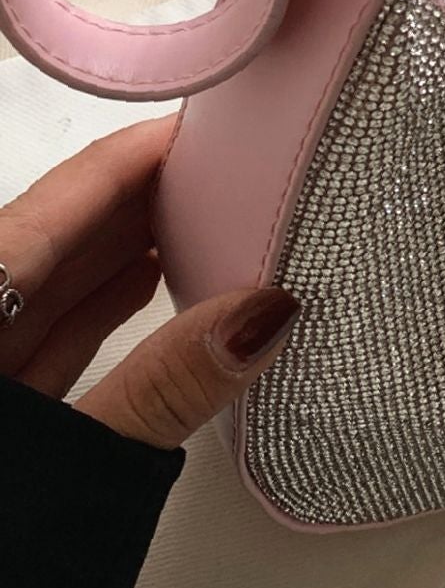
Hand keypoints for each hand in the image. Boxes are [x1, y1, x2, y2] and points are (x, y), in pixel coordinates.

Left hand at [0, 118, 298, 447]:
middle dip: (144, 198)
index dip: (136, 154)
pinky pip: (41, 332)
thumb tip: (260, 319)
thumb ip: (159, 391)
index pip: (63, 197)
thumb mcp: (64, 459)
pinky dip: (99, 307)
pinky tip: (152, 287)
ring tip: (207, 223)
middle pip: (59, 232)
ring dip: (127, 252)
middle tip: (226, 173)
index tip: (205, 128)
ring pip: (51, 282)